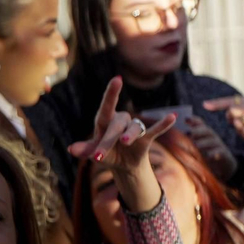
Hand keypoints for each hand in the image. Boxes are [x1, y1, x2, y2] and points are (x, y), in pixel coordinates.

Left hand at [67, 77, 176, 212]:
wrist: (122, 165)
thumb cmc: (106, 154)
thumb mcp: (94, 153)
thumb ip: (85, 150)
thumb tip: (71, 149)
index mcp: (104, 122)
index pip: (106, 107)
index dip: (112, 93)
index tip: (118, 79)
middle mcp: (120, 121)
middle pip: (115, 126)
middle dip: (107, 141)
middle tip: (97, 157)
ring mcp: (134, 128)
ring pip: (134, 128)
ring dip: (130, 135)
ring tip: (126, 143)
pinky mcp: (146, 137)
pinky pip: (155, 129)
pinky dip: (163, 124)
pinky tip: (173, 116)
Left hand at [184, 116, 240, 181]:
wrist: (223, 164)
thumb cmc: (206, 154)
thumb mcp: (198, 145)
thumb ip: (189, 140)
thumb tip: (175, 136)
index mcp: (205, 133)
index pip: (200, 123)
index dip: (194, 120)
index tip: (186, 119)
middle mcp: (212, 137)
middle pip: (206, 130)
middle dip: (198, 130)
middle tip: (189, 133)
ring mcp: (218, 145)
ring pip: (212, 141)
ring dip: (203, 143)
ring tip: (196, 145)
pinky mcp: (223, 154)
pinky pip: (219, 152)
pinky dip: (213, 153)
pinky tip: (207, 156)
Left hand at [204, 96, 243, 161]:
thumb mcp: (243, 119)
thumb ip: (232, 112)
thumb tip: (208, 104)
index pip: (232, 100)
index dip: (217, 103)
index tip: (204, 105)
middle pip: (233, 110)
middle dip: (233, 121)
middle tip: (243, 126)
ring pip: (238, 122)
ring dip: (241, 130)